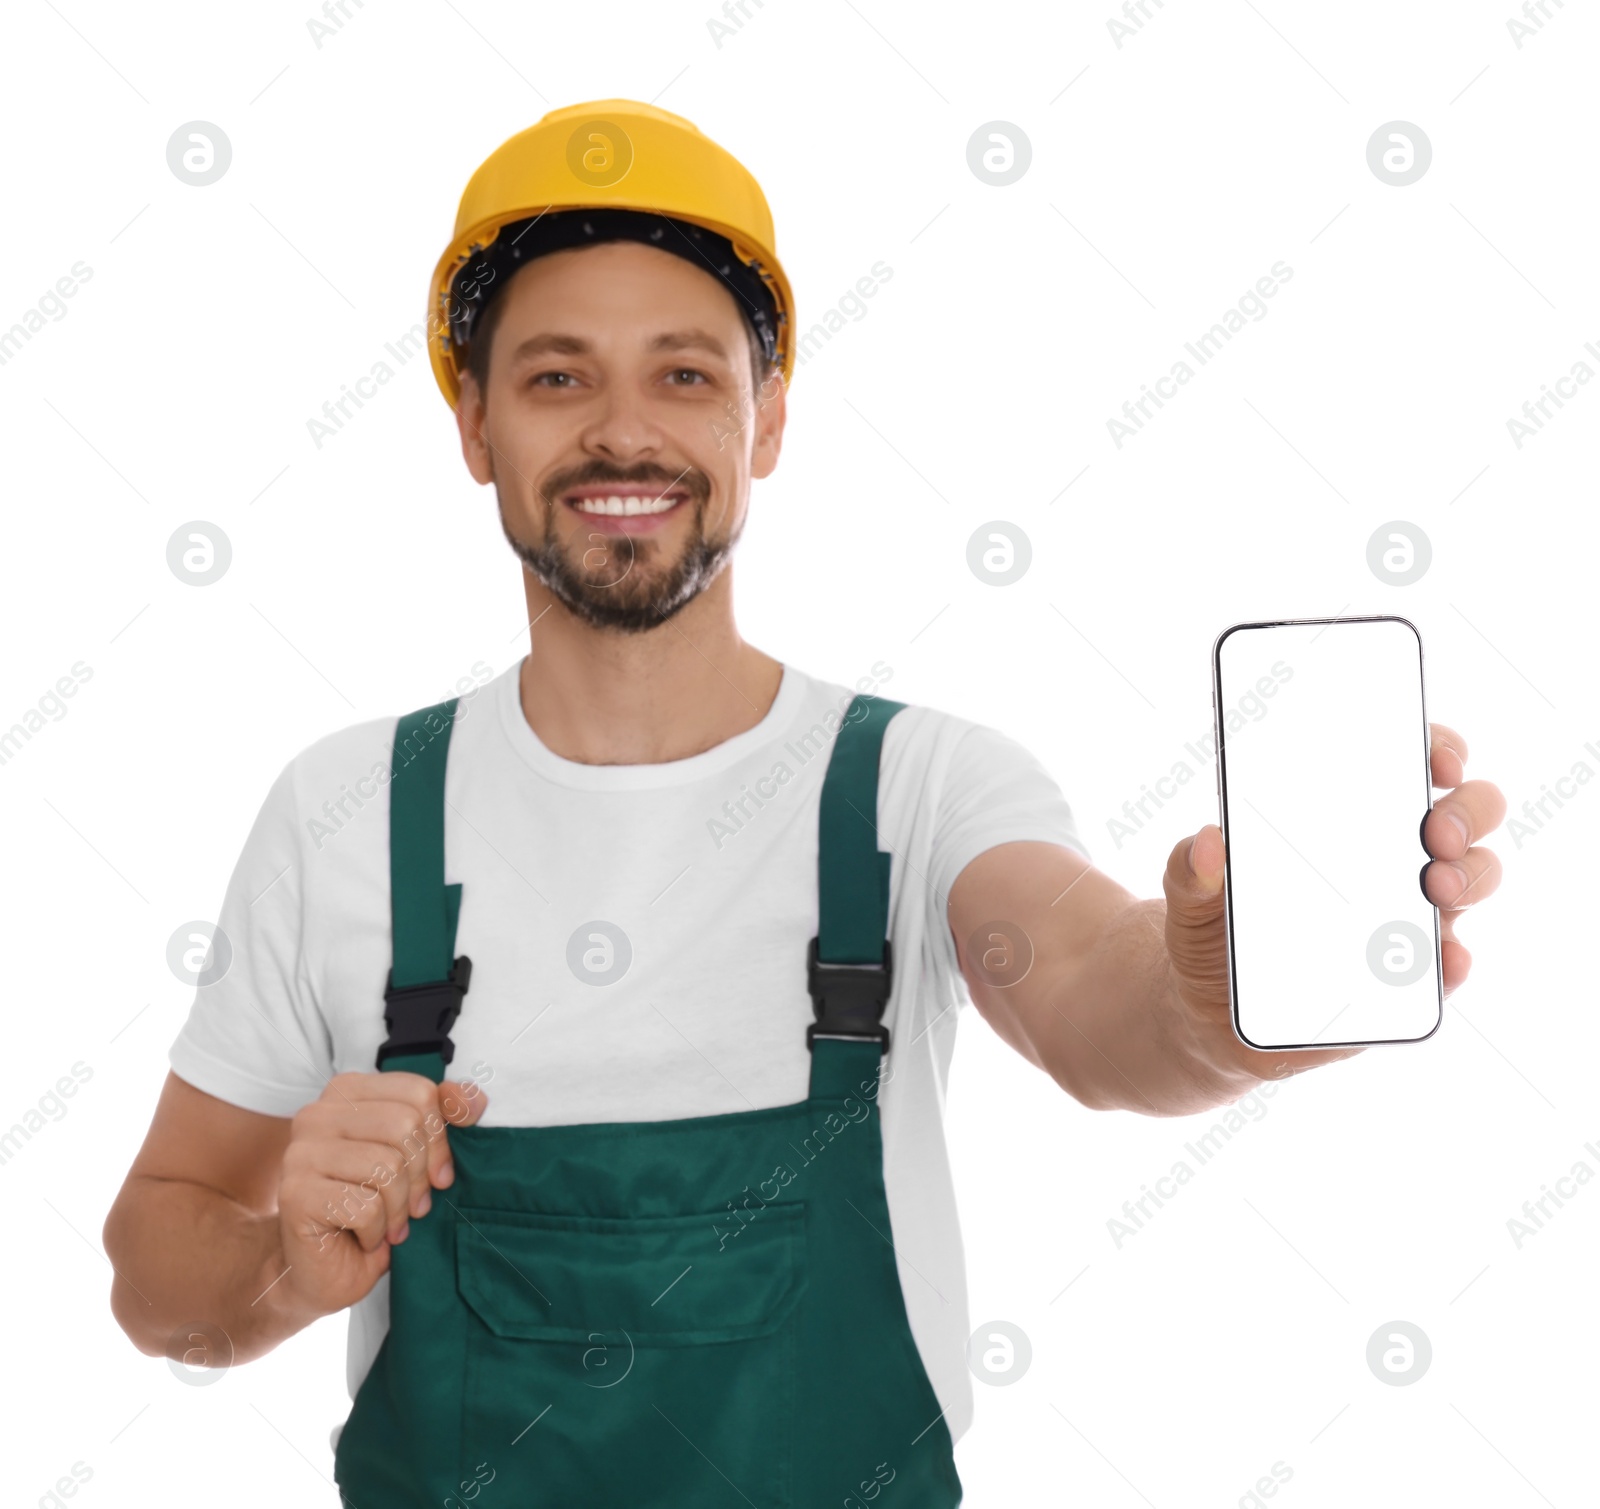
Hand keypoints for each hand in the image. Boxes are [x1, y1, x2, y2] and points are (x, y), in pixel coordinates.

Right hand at [272, 1072, 488, 1322]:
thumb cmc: (370, 1208)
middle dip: (419, 1176)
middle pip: (405, 1126)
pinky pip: (366, 1207)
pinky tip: (365, 1237)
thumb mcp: (413, 1157)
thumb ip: (440, 1119)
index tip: (438, 1173)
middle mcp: (317, 1114)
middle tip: (413, 1206)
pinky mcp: (295, 1195)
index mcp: (347, 1092)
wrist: (320, 1270)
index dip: (440, 1138)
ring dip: (398, 1208)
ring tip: (389, 1224)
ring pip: (386, 1167)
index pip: (419, 1093)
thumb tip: (476, 1100)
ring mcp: (300, 1153)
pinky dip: (377, 1230)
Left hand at [1163, 721, 1504, 1081]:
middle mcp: (1390, 859)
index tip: (1438, 758)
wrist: (1207, 1012)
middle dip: (1467, 812)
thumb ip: (1190, 867)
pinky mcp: (1405, 979)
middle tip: (1435, 831)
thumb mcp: (1191, 894)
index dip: (1439, 747)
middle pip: (1464, 815)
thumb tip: (1208, 841)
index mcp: (1345, 818)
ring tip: (1436, 886)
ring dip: (1470, 876)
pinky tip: (1445, 958)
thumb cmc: (1210, 931)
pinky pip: (1447, 968)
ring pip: (1471, 880)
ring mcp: (1405, 917)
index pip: (1410, 763)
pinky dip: (1454, 962)